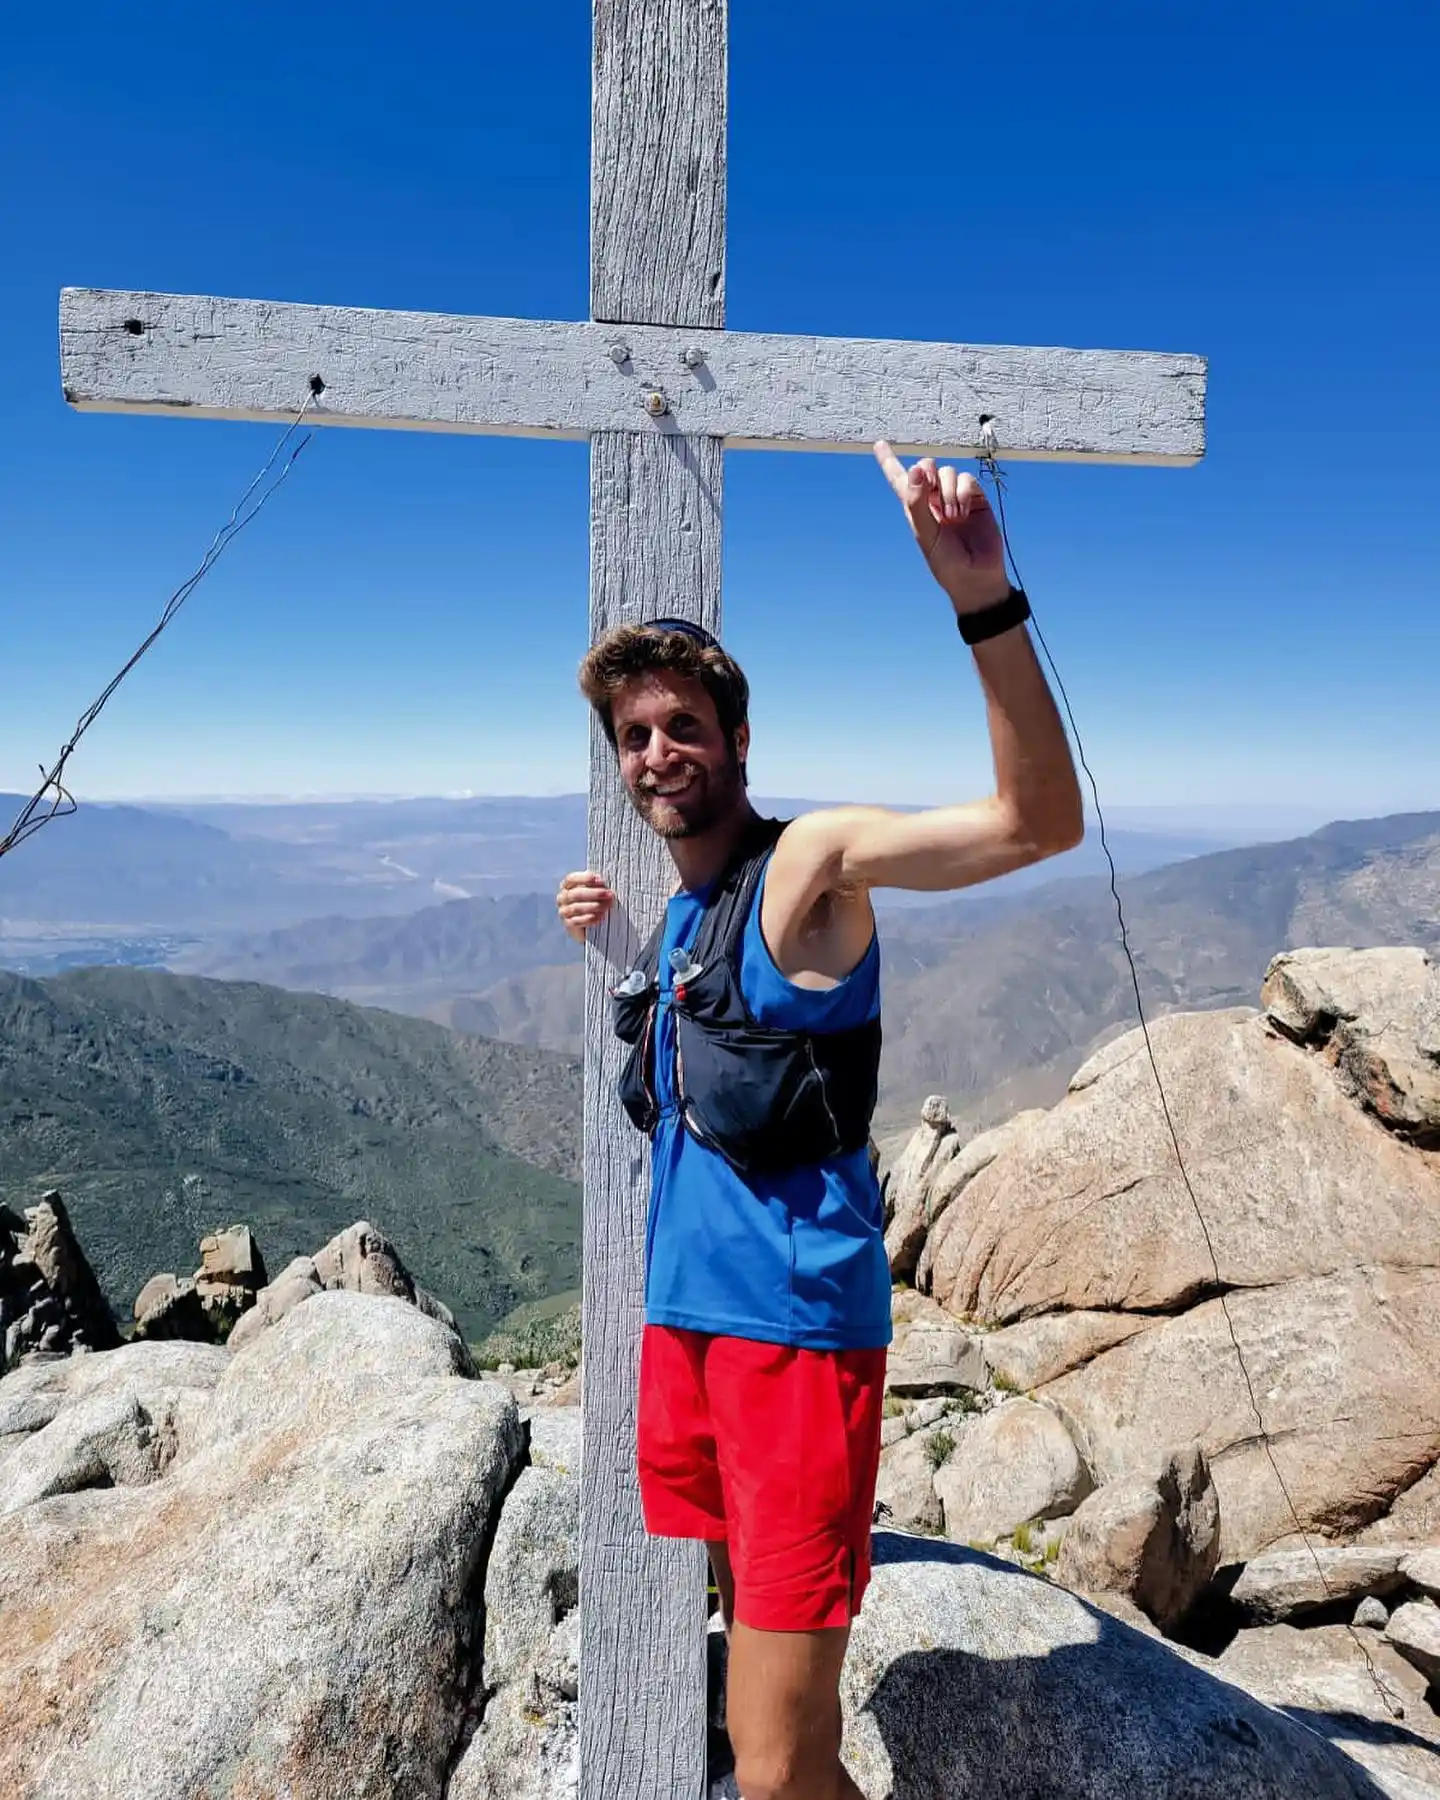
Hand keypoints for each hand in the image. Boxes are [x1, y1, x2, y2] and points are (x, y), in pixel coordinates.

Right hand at [557, 870, 615, 943]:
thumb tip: (605, 882)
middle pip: (575, 893)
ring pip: (576, 907)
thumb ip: (597, 885)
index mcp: (567, 886)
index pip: (571, 879)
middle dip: (594, 893)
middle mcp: (563, 898)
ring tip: (606, 906)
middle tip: (608, 894)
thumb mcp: (596, 891)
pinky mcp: (568, 924)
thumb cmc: (596, 902)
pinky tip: (600, 916)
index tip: (600, 880)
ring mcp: (564, 911)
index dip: (585, 878)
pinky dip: (589, 918)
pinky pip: (577, 921)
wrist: (592, 926)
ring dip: (593, 906)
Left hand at [873, 441, 1009, 615]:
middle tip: (932, 493)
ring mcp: (954, 497)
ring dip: (947, 490)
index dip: (888, 461)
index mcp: (915, 508)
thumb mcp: (925, 534)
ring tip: (952, 516)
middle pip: (926, 467)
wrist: (975, 576)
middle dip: (927, 474)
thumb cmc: (946, 561)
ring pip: (947, 472)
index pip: (898, 480)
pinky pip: (966, 480)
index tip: (879, 444)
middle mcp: (934, 499)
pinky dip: (962, 491)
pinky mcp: (975, 498)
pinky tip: (962, 511)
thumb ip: (917, 501)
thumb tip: (916, 469)